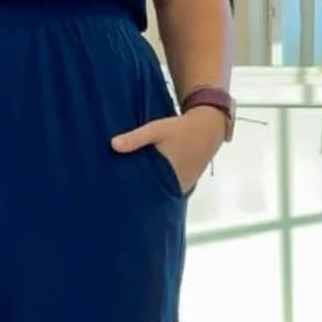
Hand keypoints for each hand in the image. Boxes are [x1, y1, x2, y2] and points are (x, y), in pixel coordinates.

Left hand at [111, 108, 226, 193]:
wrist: (208, 128)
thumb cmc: (181, 129)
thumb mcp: (156, 129)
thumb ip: (136, 138)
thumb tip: (112, 145)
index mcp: (169, 175)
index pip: (145, 191)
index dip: (130, 192)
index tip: (115, 189)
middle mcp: (177, 185)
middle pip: (152, 194)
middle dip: (137, 191)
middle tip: (117, 187)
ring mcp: (183, 186)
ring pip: (161, 192)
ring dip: (148, 188)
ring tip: (127, 185)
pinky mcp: (186, 182)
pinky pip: (169, 188)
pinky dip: (158, 185)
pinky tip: (146, 179)